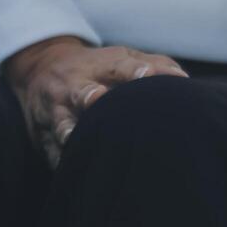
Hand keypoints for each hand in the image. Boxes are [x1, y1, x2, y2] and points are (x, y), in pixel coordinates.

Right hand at [2, 36, 186, 166]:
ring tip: (72, 136)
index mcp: (102, 66)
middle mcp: (76, 85)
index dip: (134, 71)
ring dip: (66, 128)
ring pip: (60, 121)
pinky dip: (58, 159)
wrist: (42, 67)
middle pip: (82, 90)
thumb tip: (185, 80)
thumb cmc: (100, 67)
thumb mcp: (124, 57)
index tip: (147, 75)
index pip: (120, 67)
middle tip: (96, 97)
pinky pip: (49, 149)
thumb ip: (157, 65)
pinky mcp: (42, 133)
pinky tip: (67, 170)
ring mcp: (56, 109)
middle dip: (88, 95)